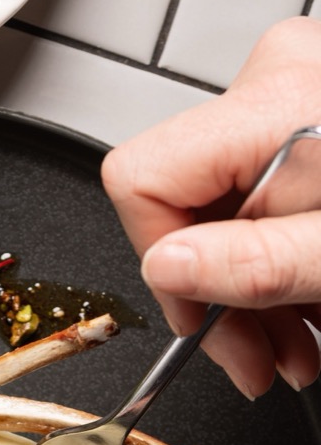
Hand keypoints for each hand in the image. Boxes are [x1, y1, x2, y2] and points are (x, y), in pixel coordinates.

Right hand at [101, 16, 320, 398]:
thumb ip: (255, 263)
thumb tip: (167, 271)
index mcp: (271, 105)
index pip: (140, 179)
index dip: (160, 264)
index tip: (204, 322)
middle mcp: (274, 82)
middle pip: (184, 206)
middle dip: (219, 300)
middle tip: (261, 362)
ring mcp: (294, 93)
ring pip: (225, 210)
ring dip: (252, 292)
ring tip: (296, 347)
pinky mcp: (310, 111)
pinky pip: (262, 194)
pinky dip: (278, 256)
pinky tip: (307, 303)